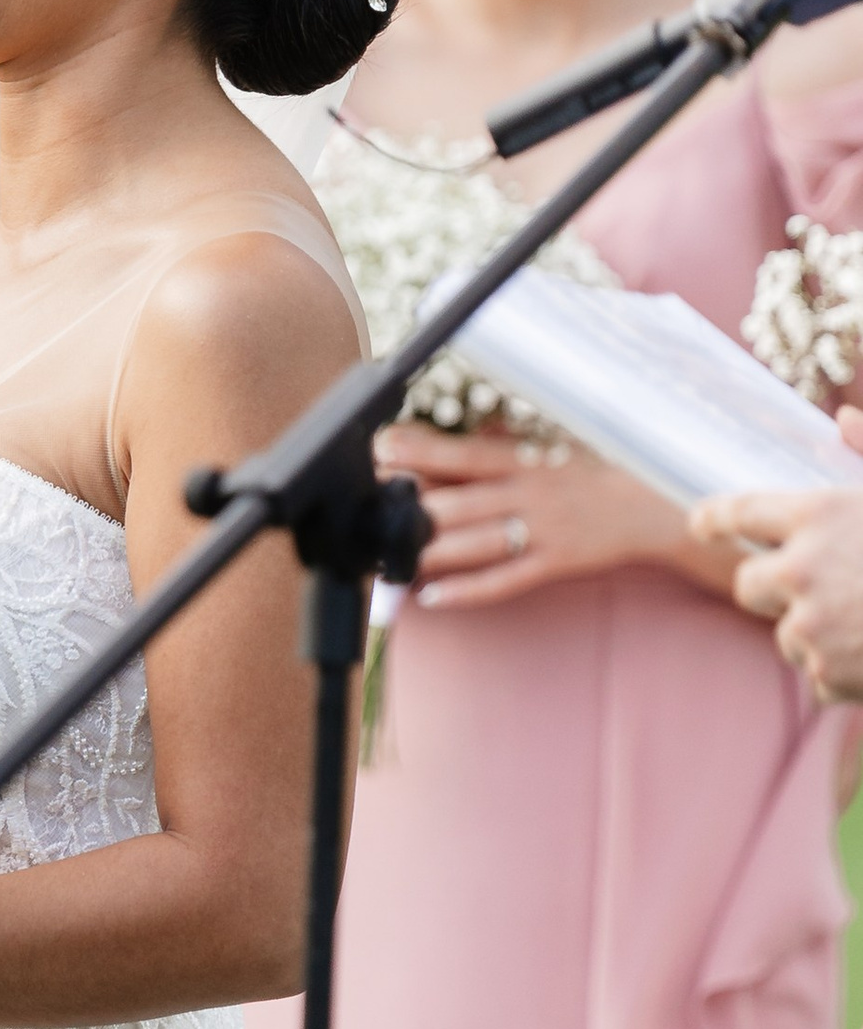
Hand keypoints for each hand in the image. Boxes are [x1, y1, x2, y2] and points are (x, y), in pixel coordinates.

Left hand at [376, 422, 693, 611]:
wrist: (657, 505)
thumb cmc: (596, 473)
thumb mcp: (553, 448)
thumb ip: (508, 444)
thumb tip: (468, 433)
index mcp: (525, 459)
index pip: (463, 453)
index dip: (420, 451)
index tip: (381, 448)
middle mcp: (529, 492)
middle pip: (460, 501)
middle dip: (411, 508)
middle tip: (371, 511)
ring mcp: (542, 530)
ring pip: (474, 543)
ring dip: (427, 552)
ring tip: (387, 559)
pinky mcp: (555, 563)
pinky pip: (504, 580)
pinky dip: (466, 589)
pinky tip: (431, 595)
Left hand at [696, 413, 862, 698]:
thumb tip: (844, 420)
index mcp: (818, 513)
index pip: (739, 512)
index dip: (716, 519)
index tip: (701, 524)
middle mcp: (801, 568)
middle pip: (748, 584)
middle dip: (769, 586)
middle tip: (808, 587)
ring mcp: (810, 625)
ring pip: (787, 635)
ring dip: (817, 633)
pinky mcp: (827, 673)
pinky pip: (820, 675)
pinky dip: (845, 672)